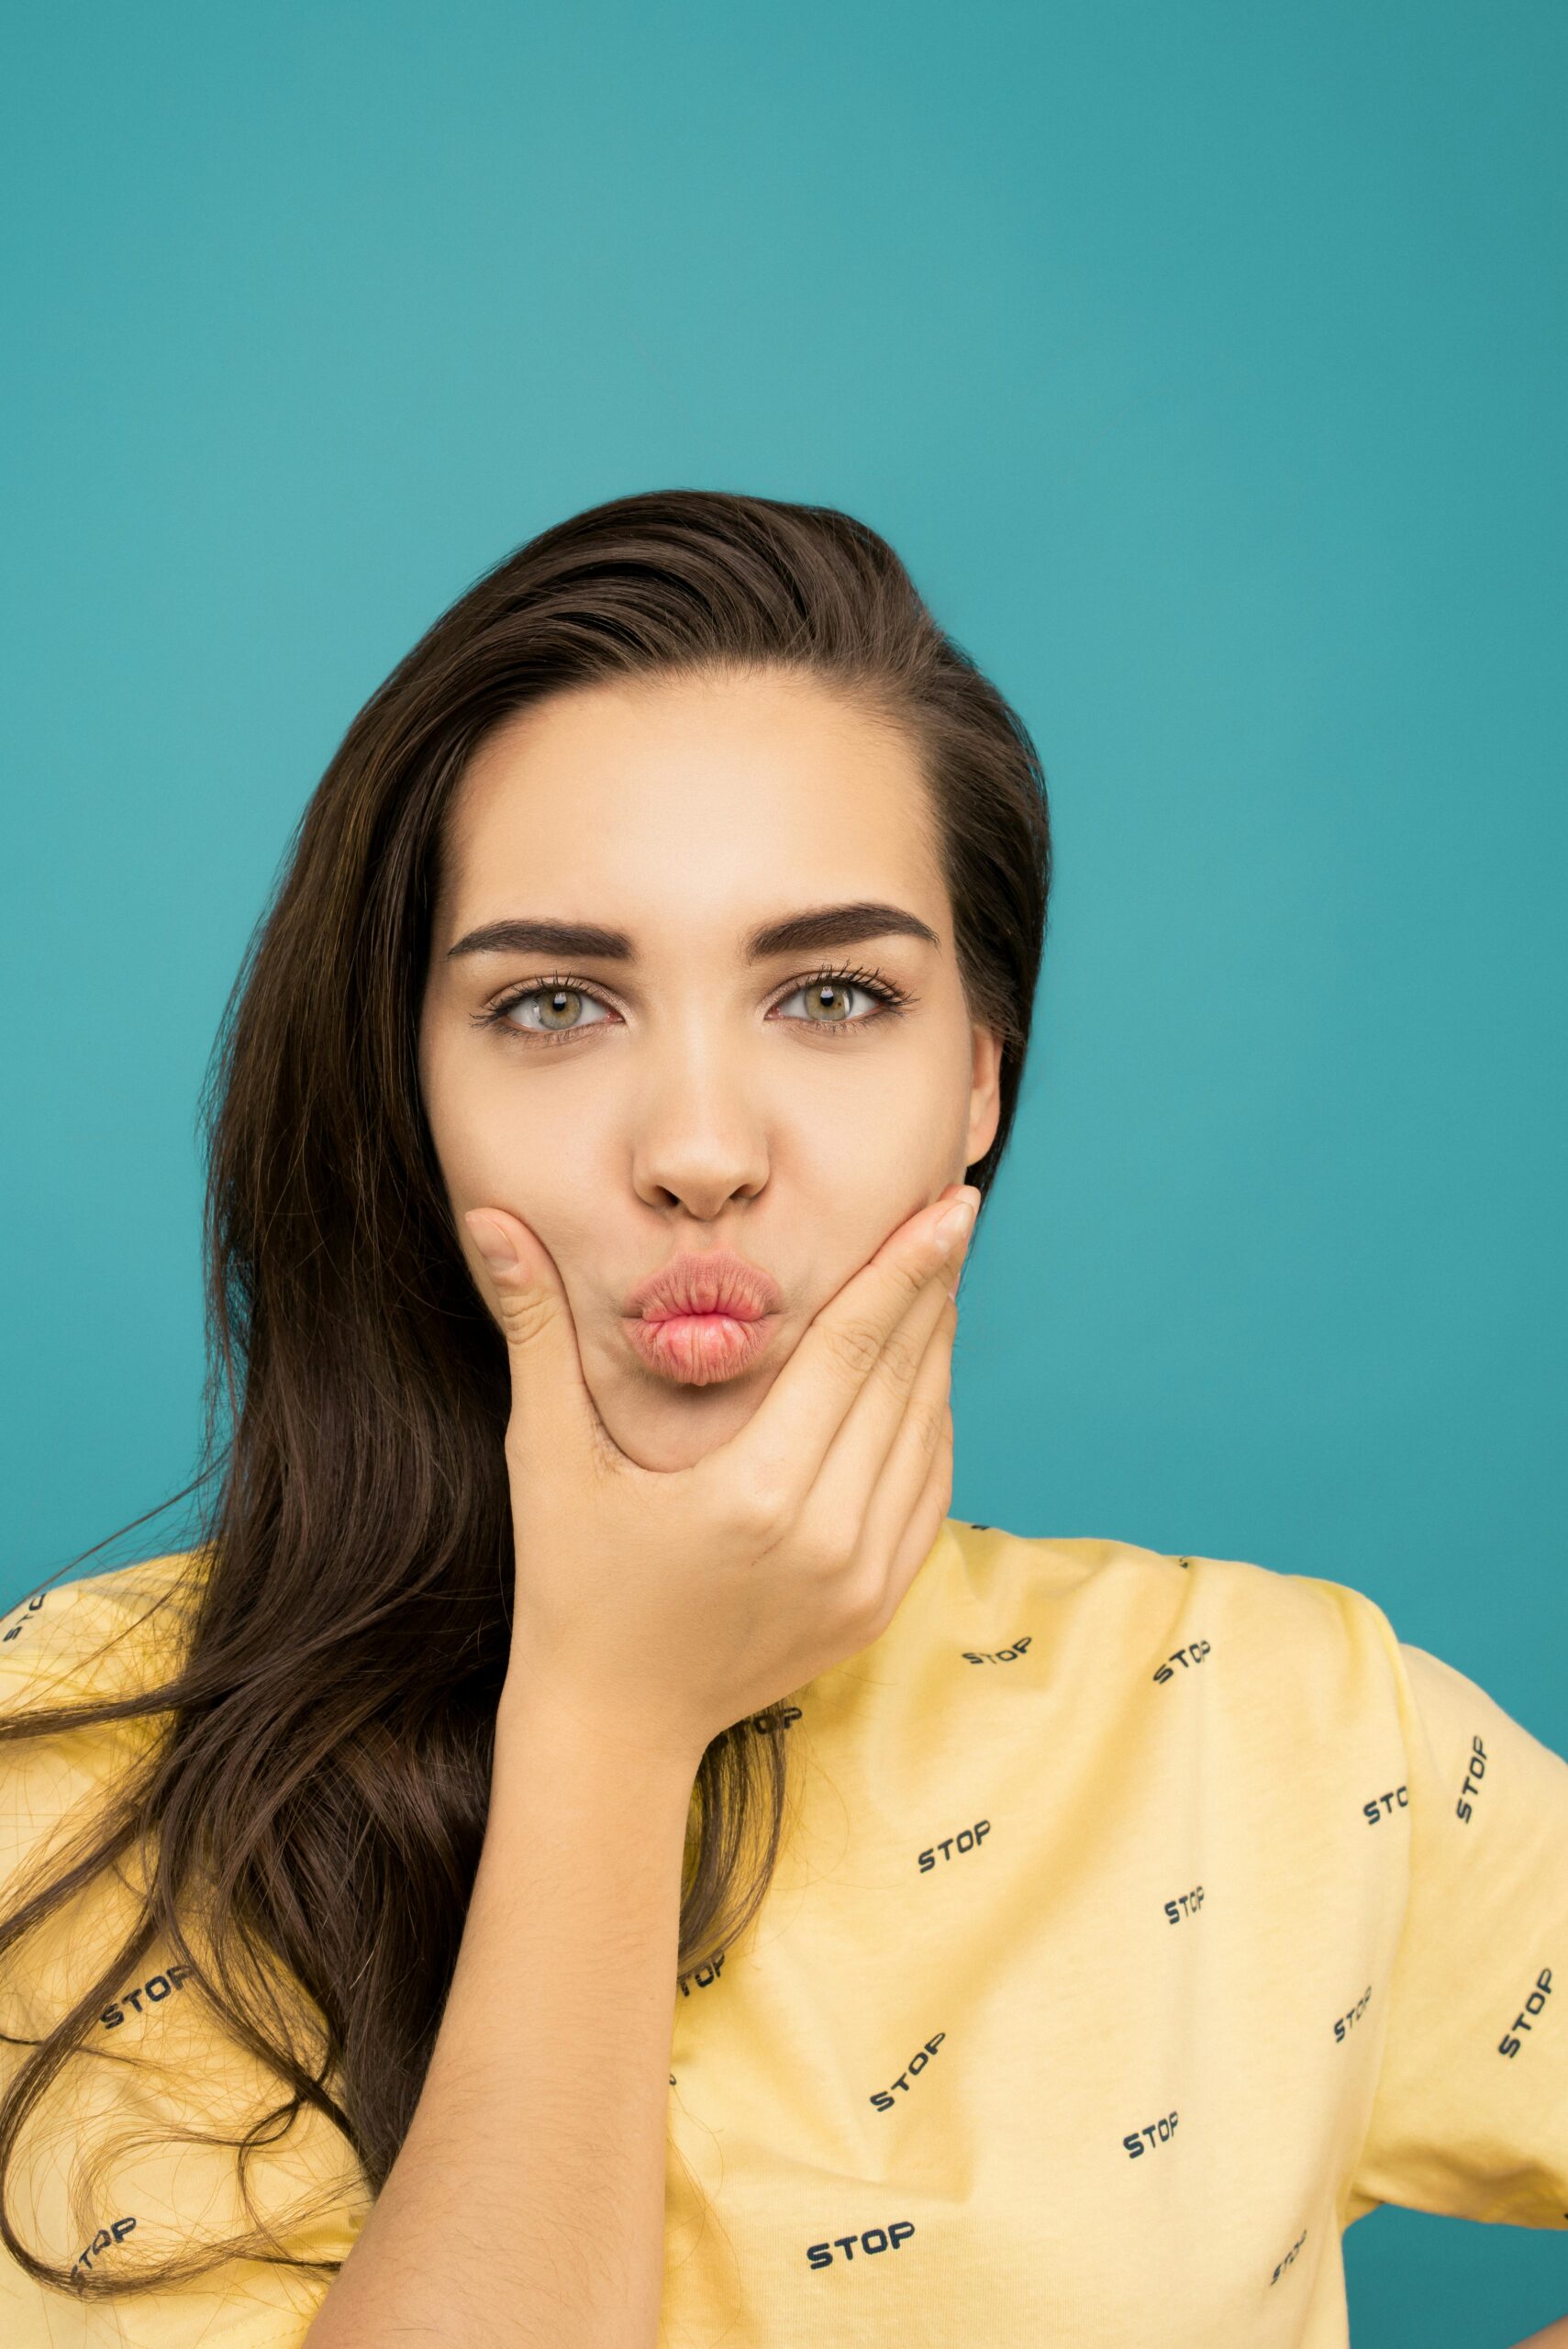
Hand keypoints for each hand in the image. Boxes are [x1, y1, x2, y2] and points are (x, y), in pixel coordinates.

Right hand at [463, 1184, 978, 1767]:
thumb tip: (493, 1217)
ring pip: (927, 1436)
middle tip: (951, 1215)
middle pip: (903, 1382)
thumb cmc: (570, 1585)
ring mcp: (862, 1580)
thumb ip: (535, 1329)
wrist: (612, 1728)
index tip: (949, 1206)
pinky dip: (933, 1429)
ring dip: (936, 1355)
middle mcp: (827, 1538)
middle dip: (931, 1291)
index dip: (904, 1269)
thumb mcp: (546, 1455)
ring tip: (938, 1282)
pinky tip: (923, 1383)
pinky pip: (928, 1495)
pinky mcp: (876, 1607)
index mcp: (756, 1492)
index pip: (853, 1348)